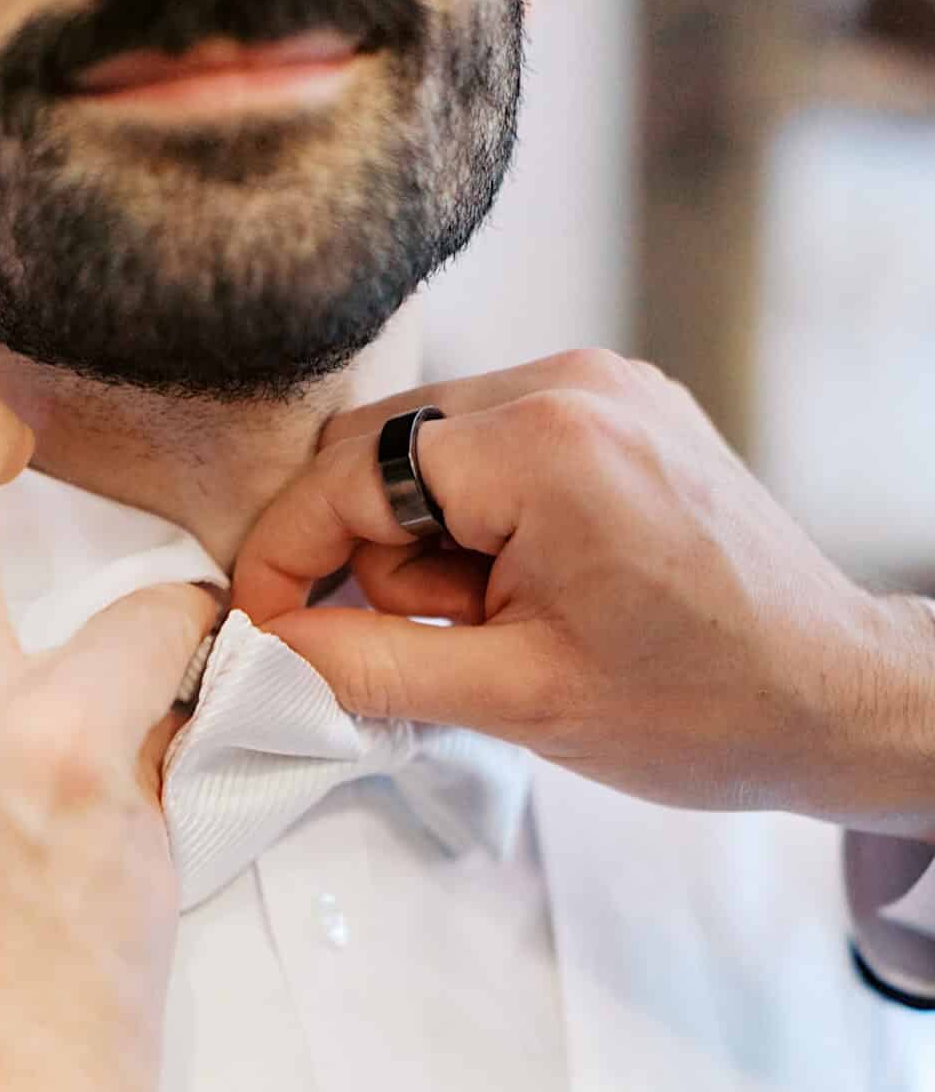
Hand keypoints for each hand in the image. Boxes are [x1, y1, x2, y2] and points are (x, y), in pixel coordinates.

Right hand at [233, 348, 934, 832]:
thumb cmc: (698, 706)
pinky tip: (522, 587)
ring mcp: (602, 386)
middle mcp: (573, 384)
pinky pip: (486, 448)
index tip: (260, 633)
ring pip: (422, 452)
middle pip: (376, 451)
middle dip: (370, 556)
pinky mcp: (618, 407)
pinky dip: (471, 522)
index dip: (283, 559)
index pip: (347, 476)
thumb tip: (258, 646)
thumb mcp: (511, 698)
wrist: (833, 697)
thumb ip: (364, 665)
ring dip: (423, 545)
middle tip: (436, 641)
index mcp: (548, 444)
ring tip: (499, 622)